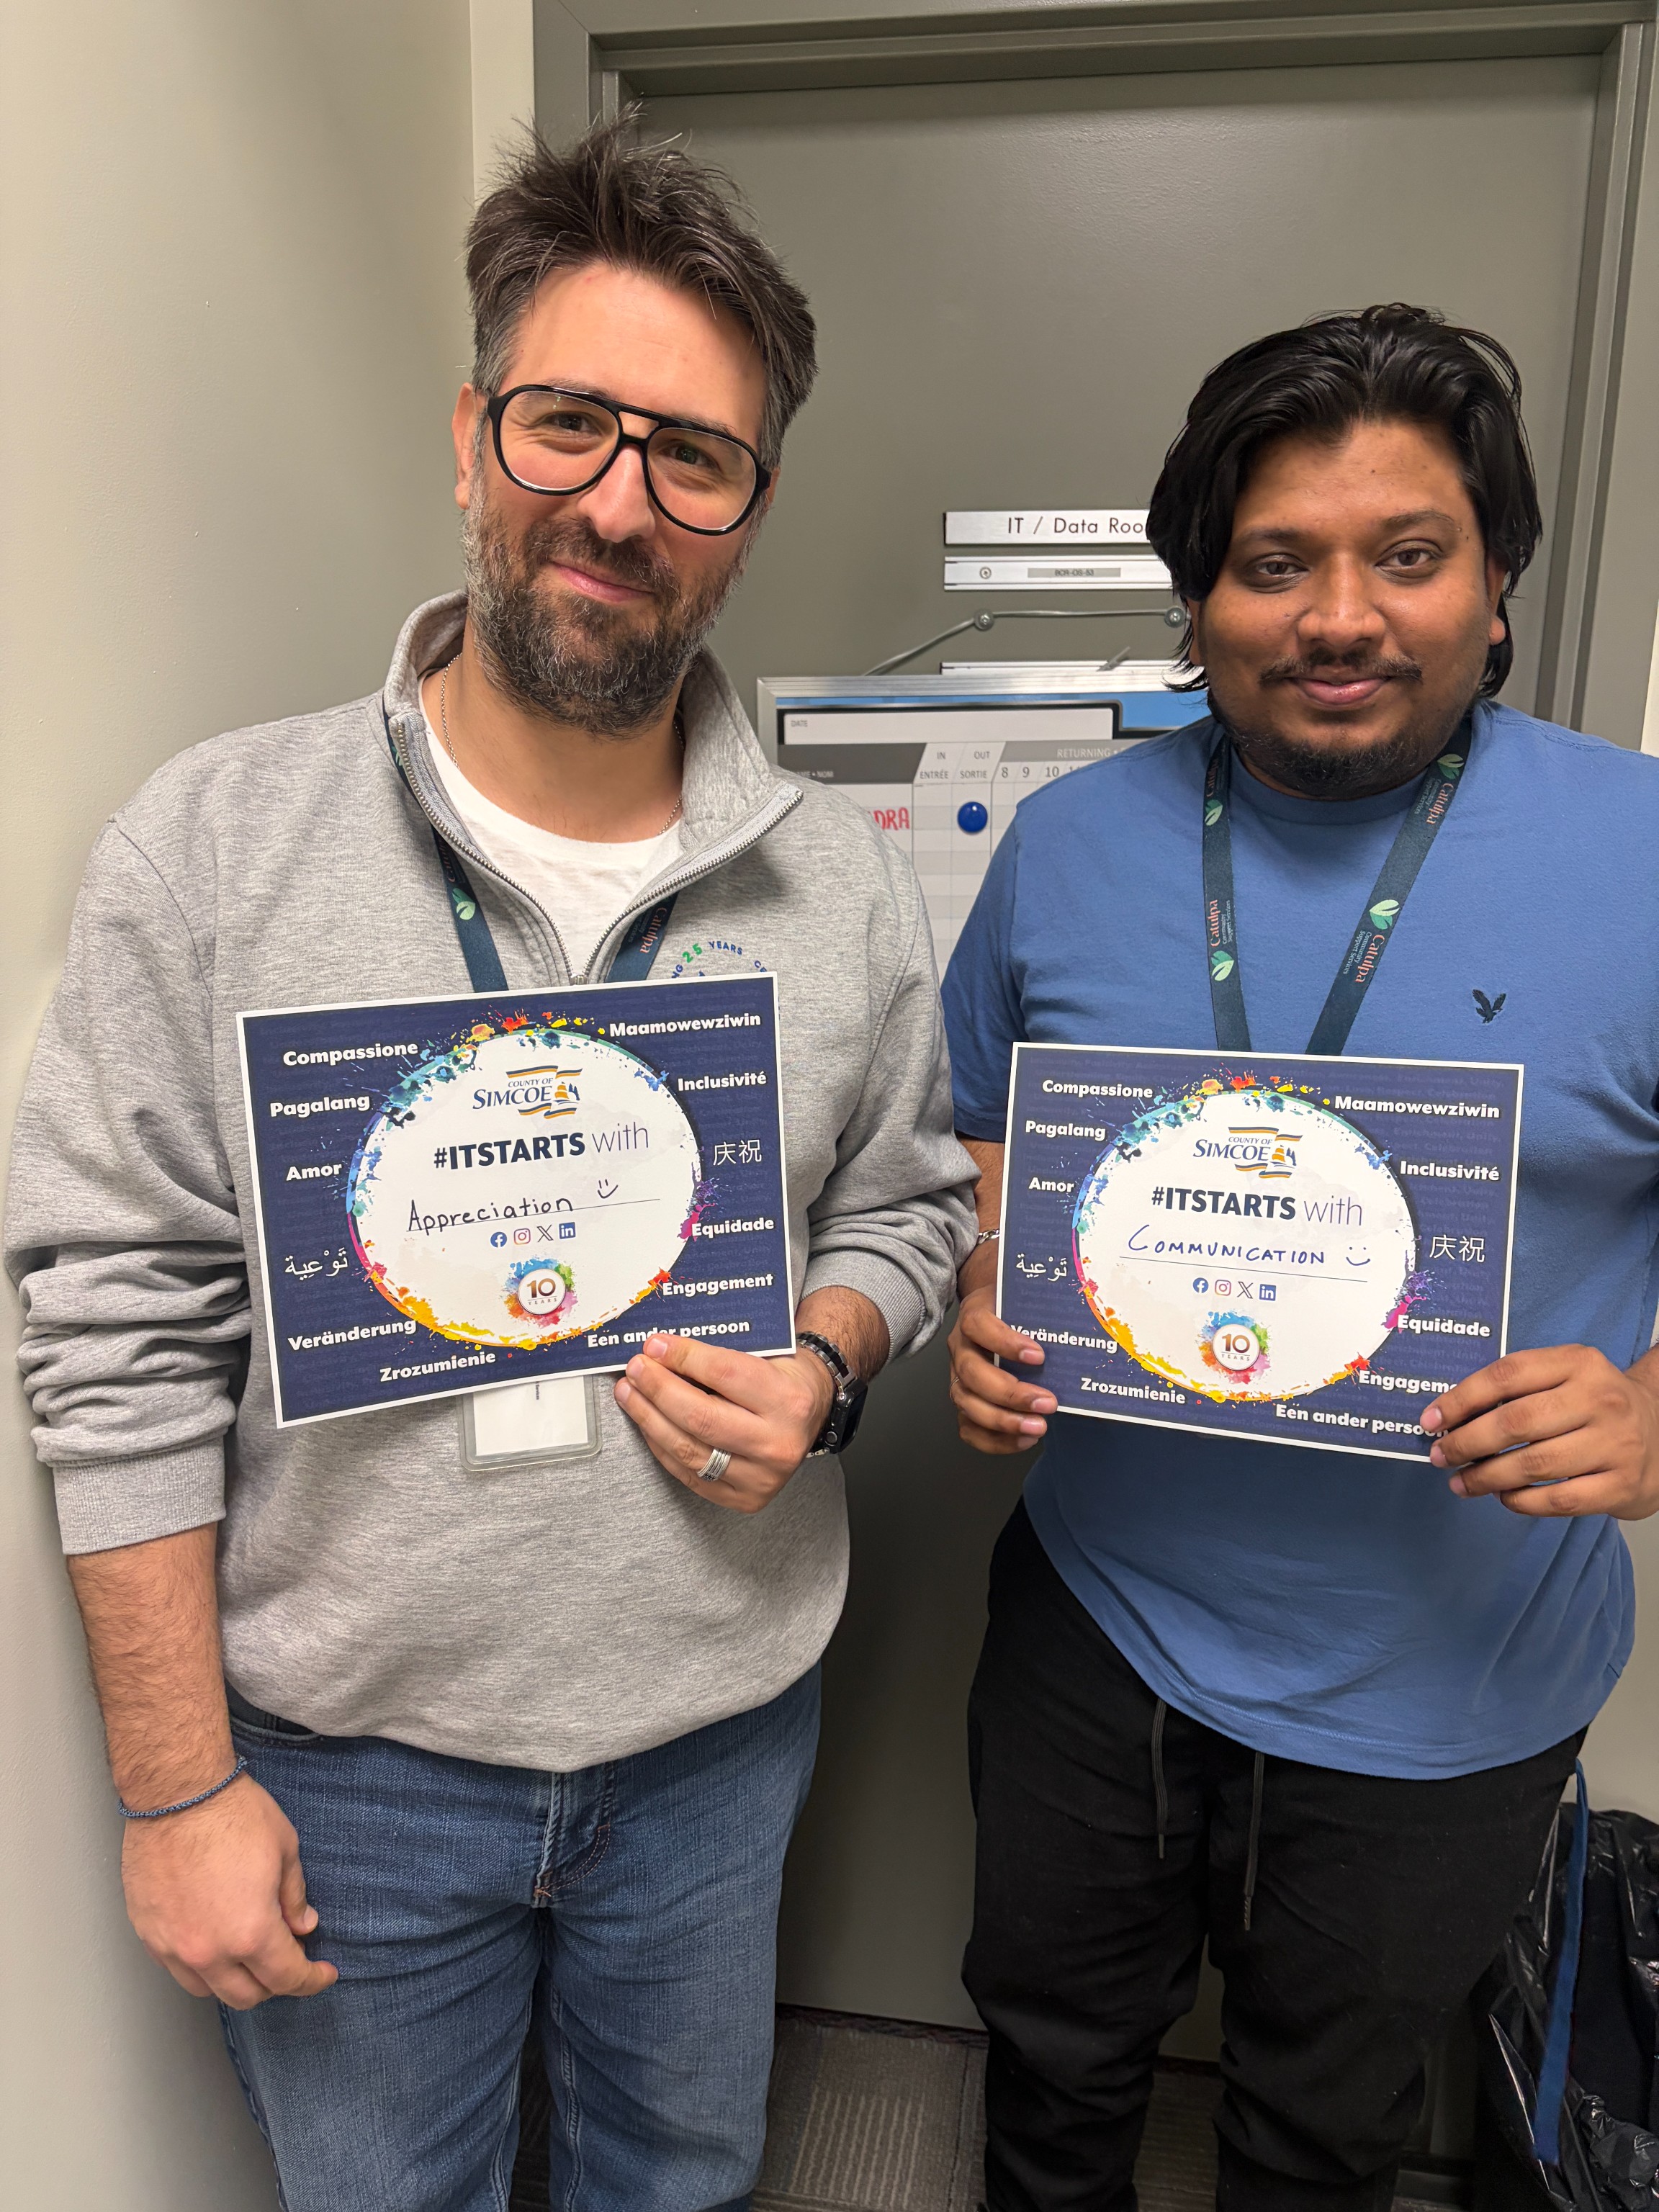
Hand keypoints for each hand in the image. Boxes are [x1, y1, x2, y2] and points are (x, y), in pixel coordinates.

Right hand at [121, 1772, 337, 2008]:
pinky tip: (214, 1940)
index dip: (311, 1979)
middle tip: (287, 1958)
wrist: (176, 1792)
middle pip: (247, 1995)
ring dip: (235, 1979)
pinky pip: (177, 1969)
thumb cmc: (232, 1813)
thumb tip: (303, 1926)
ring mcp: (172, 1947)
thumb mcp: (284, 1849)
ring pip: (209, 1989)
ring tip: (249, 1952)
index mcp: (251, 1933)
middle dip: (275, 1984)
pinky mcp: (148, 1934)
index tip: (323, 1973)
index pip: (287, 1978)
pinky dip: (201, 1965)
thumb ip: (294, 1897)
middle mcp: (208, 1951)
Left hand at [614, 1333, 835, 1512]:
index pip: (724, 1374)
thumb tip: (659, 1352)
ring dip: (649, 1419)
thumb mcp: (764, 1356)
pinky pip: (689, 1475)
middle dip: (658, 1389)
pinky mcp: (745, 1498)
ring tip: (630, 1394)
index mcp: (788, 1400)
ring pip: (688, 1450)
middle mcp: (778, 1443)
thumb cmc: (783, 1381)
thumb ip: (716, 1356)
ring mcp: (762, 1477)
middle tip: (636, 1369)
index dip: (682, 1357)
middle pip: (700, 1417)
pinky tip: (649, 1424)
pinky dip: (661, 1447)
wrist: (812, 1415)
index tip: (654, 1345)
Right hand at [948, 1285, 1056, 1454]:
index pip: (978, 1325)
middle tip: (1048, 1403)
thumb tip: (1080, 1332)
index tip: (1038, 1356)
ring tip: (1039, 1427)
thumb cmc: (1016, 1311)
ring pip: (967, 1403)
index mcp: (974, 1316)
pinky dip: (995, 1441)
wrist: (995, 1314)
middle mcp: (961, 1348)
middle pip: (971, 1373)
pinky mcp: (965, 1402)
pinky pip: (968, 1428)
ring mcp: (958, 1377)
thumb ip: (1042, 1314)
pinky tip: (1025, 1439)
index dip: (1005, 1342)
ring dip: (1004, 1422)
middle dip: (1010, 1394)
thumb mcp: (1025, 1302)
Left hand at [1423, 1344, 1658, 1518]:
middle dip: (1466, 1443)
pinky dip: (1521, 1502)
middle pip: (1516, 1422)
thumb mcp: (1565, 1377)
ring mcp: (1615, 1444)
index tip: (1430, 1421)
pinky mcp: (1621, 1484)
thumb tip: (1449, 1417)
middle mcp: (1600, 1399)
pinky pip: (1558, 1500)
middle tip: (1440, 1456)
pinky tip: (1503, 1497)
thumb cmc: (1594, 1405)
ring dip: (1486, 1477)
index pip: (1507, 1375)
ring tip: (1461, 1482)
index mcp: (1579, 1362)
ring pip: (1534, 1464)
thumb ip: (1518, 1387)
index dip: (1461, 1399)